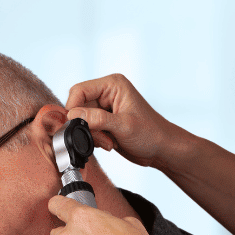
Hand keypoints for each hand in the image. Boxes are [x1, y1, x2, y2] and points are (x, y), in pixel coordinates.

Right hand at [65, 73, 184, 169]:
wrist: (162, 149)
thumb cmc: (150, 133)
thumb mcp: (123, 126)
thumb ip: (97, 119)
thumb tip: (72, 115)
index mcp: (112, 85)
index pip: (79, 90)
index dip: (73, 108)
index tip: (76, 125)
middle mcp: (107, 93)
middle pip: (79, 106)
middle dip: (87, 126)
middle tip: (102, 138)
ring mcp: (104, 108)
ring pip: (82, 120)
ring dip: (93, 135)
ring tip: (109, 142)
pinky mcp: (104, 122)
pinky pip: (88, 129)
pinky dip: (95, 139)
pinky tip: (110, 143)